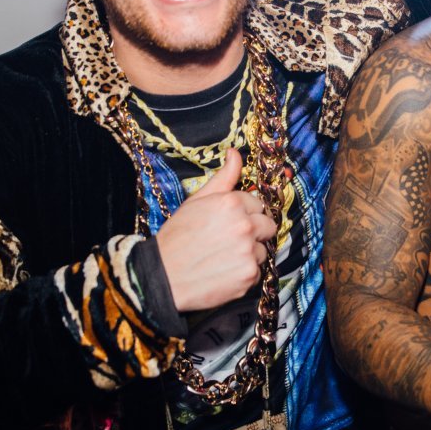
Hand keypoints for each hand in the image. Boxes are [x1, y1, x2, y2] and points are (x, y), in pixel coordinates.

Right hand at [156, 148, 277, 311]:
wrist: (162, 276)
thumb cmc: (176, 237)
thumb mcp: (196, 201)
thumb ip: (223, 177)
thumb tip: (235, 153)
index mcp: (231, 202)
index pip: (256, 203)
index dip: (244, 213)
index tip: (230, 223)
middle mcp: (244, 224)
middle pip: (268, 225)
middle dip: (254, 231)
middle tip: (231, 240)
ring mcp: (248, 251)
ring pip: (263, 249)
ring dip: (249, 253)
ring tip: (223, 257)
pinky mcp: (249, 275)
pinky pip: (257, 271)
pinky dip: (244, 273)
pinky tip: (224, 272)